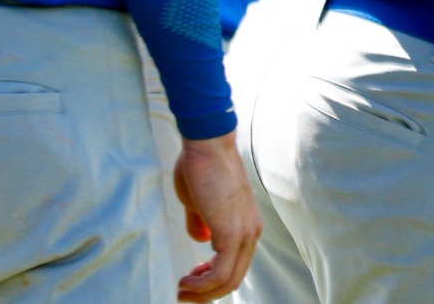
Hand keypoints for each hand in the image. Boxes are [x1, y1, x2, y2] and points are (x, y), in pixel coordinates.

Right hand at [171, 135, 260, 299]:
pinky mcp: (232, 233)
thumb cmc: (200, 167)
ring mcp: (245, 233)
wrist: (208, 145)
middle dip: (206, 292)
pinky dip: (202, 285)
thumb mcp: (198, 202)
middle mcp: (251, 232)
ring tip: (181, 291)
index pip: (235, 265)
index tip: (189, 278)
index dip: (211, 278)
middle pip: (233, 278)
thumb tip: (200, 239)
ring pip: (229, 280)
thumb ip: (200, 222)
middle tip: (183, 294)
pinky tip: (184, 282)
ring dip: (202, 293)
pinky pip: (220, 274)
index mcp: (247, 225)